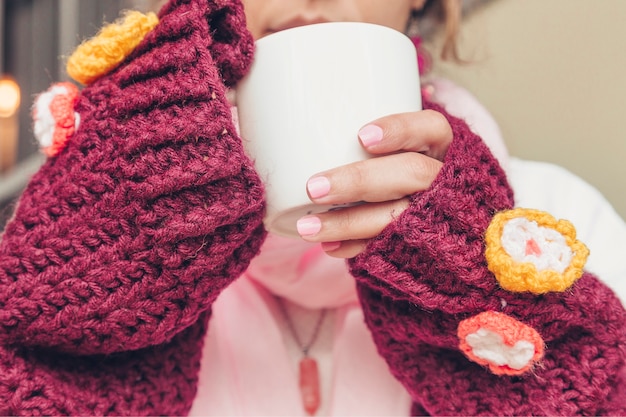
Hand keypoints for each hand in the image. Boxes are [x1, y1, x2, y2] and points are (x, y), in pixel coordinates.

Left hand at [296, 109, 452, 257]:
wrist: (444, 226)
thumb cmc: (400, 170)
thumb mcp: (400, 148)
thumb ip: (364, 138)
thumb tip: (300, 127)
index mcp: (440, 147)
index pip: (432, 128)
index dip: (401, 130)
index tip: (362, 137)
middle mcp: (443, 179)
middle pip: (412, 173)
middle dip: (360, 180)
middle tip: (315, 188)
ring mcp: (435, 215)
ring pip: (397, 217)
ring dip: (347, 223)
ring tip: (307, 227)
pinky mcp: (422, 245)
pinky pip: (389, 247)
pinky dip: (356, 247)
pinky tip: (329, 247)